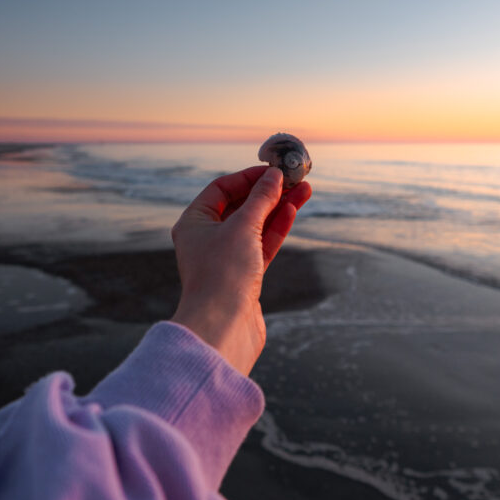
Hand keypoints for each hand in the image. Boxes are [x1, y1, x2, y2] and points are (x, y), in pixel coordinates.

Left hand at [170, 166, 311, 375]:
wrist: (223, 328)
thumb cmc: (223, 275)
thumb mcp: (243, 227)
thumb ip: (261, 199)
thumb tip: (274, 177)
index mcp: (194, 223)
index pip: (221, 189)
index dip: (248, 177)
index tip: (273, 170)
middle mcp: (207, 239)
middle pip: (241, 206)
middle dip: (268, 192)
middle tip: (295, 178)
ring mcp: (226, 258)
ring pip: (255, 225)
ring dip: (278, 207)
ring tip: (304, 190)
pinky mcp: (244, 276)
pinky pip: (262, 244)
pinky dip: (277, 228)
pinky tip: (293, 211)